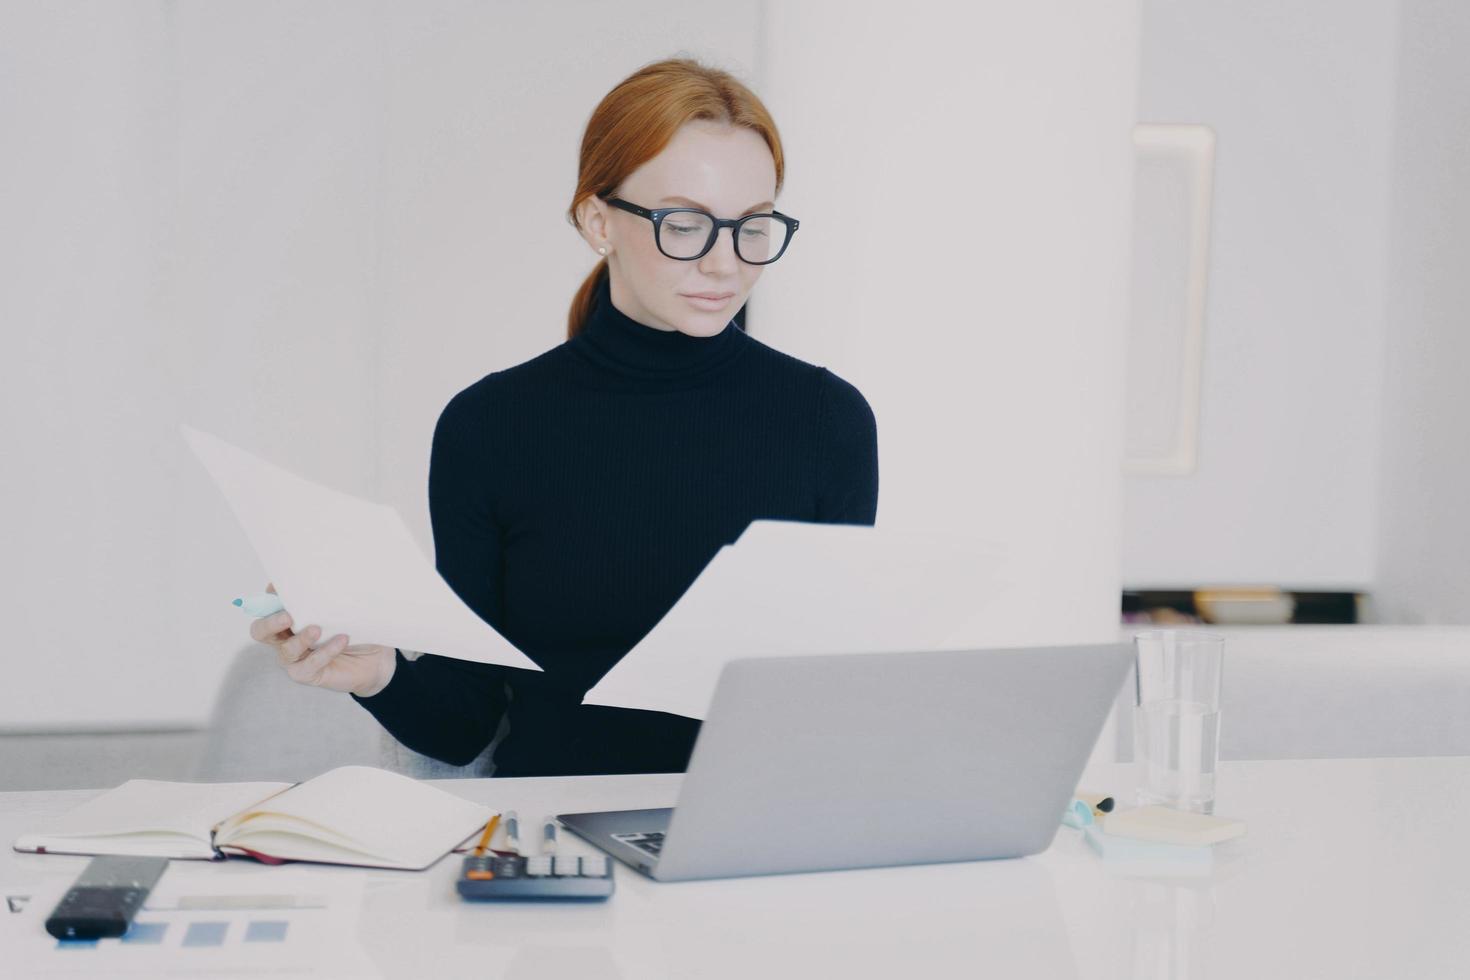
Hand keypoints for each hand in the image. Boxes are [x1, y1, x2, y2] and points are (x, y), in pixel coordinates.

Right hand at [248, 582, 396, 696]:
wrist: (373, 657)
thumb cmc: (351, 627)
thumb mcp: (337, 609)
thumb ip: (321, 598)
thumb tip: (312, 578)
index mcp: (286, 620)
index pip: (266, 608)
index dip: (267, 599)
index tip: (276, 588)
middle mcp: (284, 639)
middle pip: (260, 632)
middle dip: (270, 622)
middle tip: (287, 615)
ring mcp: (294, 659)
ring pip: (287, 650)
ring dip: (302, 638)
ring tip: (317, 629)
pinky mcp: (306, 674)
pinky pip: (311, 664)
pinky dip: (326, 651)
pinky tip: (342, 640)